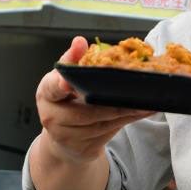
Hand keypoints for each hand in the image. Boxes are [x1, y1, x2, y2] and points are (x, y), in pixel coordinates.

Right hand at [36, 36, 152, 164]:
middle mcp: (53, 116)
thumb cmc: (66, 102)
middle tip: (131, 90)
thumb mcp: (64, 79)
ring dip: (125, 111)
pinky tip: (141, 111)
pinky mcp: (84, 148)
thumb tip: (80, 42)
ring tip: (143, 101)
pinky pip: (110, 132)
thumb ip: (73, 59)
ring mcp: (67, 136)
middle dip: (111, 101)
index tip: (68, 83)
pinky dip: (127, 120)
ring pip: (102, 122)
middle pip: (86, 110)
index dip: (60, 84)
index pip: (53, 87)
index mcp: (47, 93)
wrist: (62, 141)